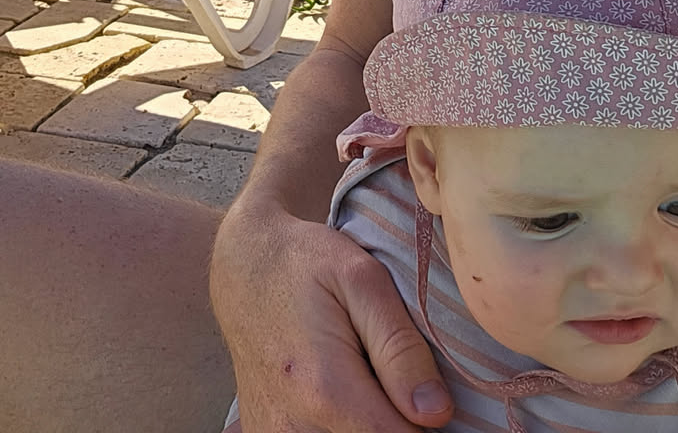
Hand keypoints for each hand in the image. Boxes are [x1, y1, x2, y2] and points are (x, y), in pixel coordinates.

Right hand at [211, 199, 450, 432]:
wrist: (242, 265)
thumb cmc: (305, 263)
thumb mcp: (363, 280)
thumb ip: (400, 348)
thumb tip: (435, 412)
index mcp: (325, 388)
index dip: (425, 420)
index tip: (426, 390)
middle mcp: (292, 424)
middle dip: (394, 419)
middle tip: (387, 374)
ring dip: (364, 422)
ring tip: (363, 380)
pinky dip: (337, 425)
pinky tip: (337, 395)